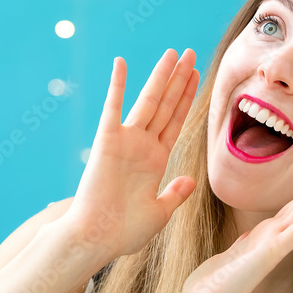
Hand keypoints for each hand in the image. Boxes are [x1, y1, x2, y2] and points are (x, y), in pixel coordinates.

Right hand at [59, 48, 199, 261]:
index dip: (187, 97)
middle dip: (180, 80)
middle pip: (167, 105)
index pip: (176, 121)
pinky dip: (116, 85)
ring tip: (174, 53)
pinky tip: (121, 63)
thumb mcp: (159, 213)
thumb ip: (175, 194)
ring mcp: (125, 141)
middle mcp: (143, 145)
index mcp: (157, 160)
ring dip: (161, 77)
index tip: (196, 75)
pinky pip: (112, 107)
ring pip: (148, 101)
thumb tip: (191, 180)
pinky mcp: (106, 141)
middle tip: (190, 54)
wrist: (96, 239)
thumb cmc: (123, 233)